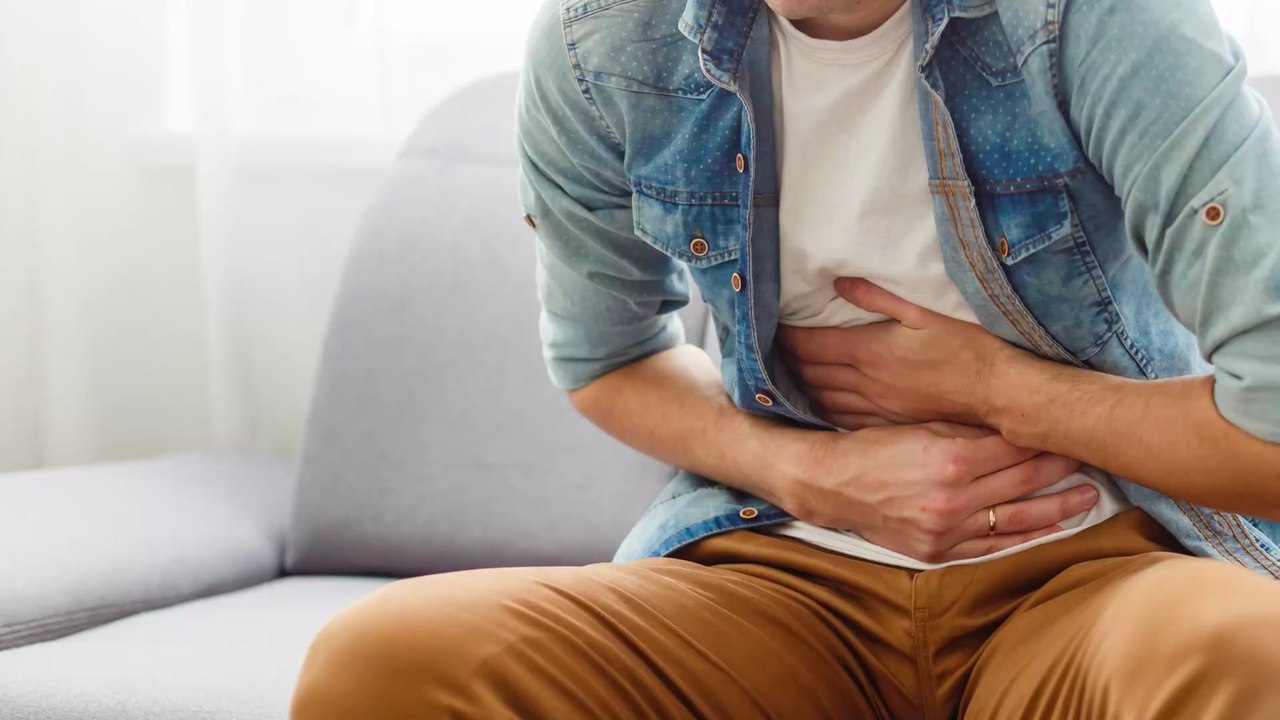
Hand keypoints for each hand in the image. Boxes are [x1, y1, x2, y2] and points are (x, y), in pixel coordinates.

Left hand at [777, 278, 1025, 428]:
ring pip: (821, 398)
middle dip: (785, 361)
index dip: (786, 337)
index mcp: (869, 351)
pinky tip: (817, 404)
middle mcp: (865, 382)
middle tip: (770, 350)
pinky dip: (822, 409)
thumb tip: (839, 283)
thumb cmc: (966, 347)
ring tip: (785, 375)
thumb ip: (877, 298)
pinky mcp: (887, 423)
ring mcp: (875, 407)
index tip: (770, 328)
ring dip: (800, 386)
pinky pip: (842, 419)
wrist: (996, 393)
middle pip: (809, 372)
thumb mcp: (923, 312)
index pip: (811, 344)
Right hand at [783, 422, 1096, 563]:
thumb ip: (966, 429)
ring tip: (1088, 496)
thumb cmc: (873, 448)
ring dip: (1057, 507)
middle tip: (1091, 457)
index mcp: (950, 458)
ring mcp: (947, 528)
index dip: (1045, 438)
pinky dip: (1023, 539)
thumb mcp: (919, 426)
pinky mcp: (938, 551)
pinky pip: (991, 548)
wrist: (832, 485)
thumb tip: (1012, 425)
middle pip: (1023, 480)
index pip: (1014, 447)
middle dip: (1060, 467)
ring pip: (1016, 519)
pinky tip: (1050, 530)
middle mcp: (954, 497)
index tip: (1069, 430)